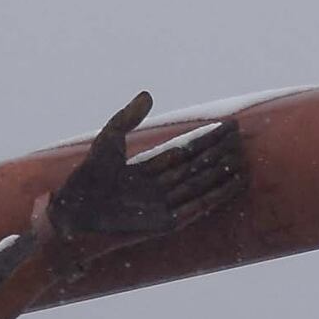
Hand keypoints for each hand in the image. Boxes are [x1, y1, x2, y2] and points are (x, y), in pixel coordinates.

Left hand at [39, 91, 248, 257]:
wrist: (75, 215)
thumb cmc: (84, 181)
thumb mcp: (108, 141)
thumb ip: (128, 118)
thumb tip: (148, 94)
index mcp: (142, 173)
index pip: (181, 153)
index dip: (203, 140)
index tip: (225, 127)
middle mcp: (155, 191)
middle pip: (194, 169)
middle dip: (217, 155)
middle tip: (240, 140)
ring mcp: (161, 208)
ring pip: (199, 187)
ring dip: (221, 175)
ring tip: (243, 160)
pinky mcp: (166, 224)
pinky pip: (196, 208)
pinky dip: (216, 196)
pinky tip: (232, 184)